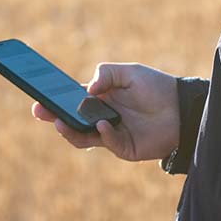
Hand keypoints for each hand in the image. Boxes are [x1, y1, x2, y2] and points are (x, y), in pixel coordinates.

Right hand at [32, 62, 179, 161]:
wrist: (182, 108)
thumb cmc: (155, 87)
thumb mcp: (129, 72)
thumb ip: (107, 74)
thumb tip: (86, 88)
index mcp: (99, 98)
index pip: (70, 100)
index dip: (53, 99)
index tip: (37, 95)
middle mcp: (100, 117)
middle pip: (70, 120)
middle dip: (53, 116)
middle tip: (39, 111)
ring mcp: (110, 134)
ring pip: (82, 137)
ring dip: (70, 130)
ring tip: (62, 122)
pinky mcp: (123, 148)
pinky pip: (107, 143)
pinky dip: (102, 134)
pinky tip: (102, 124)